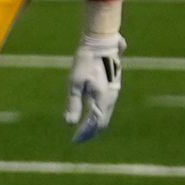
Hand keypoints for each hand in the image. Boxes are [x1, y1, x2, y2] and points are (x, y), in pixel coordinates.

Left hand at [67, 4, 123, 141]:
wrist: (101, 43)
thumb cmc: (86, 61)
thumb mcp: (75, 83)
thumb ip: (73, 103)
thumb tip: (69, 123)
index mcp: (103, 100)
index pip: (95, 124)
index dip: (85, 134)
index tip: (75, 141)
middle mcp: (111, 99)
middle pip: (102, 122)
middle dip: (91, 132)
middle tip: (79, 139)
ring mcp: (114, 93)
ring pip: (105, 114)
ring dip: (95, 124)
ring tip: (84, 130)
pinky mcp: (113, 87)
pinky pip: (106, 106)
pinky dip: (98, 114)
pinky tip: (91, 114)